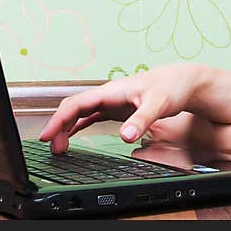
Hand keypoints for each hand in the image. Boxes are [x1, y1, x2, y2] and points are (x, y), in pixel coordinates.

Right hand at [38, 63, 205, 153]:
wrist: (183, 81)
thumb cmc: (171, 87)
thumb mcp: (158, 104)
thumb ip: (141, 120)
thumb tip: (126, 137)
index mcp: (111, 91)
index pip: (76, 104)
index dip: (58, 119)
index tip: (46, 136)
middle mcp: (107, 95)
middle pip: (73, 108)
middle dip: (58, 126)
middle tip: (53, 149)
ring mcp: (111, 101)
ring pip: (80, 113)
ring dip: (66, 128)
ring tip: (58, 148)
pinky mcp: (117, 108)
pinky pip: (91, 116)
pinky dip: (78, 126)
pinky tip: (72, 137)